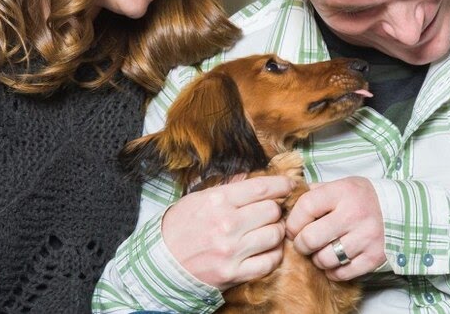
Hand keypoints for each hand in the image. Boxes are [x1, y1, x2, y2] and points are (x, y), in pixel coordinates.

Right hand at [162, 175, 294, 289]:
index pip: (261, 188)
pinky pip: (270, 261)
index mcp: (218, 201)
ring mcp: (231, 250)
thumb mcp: (199, 198)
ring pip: (275, 235)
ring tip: (267, 231)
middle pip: (272, 211)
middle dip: (275, 210)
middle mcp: (227, 224)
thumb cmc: (180, 227)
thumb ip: (227, 188)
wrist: (161, 262)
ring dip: (276, 232)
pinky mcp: (234, 273)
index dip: (281, 185)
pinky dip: (273, 255)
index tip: (289, 185)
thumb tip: (253, 177)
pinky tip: (266, 250)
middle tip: (269, 213)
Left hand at [285, 176, 385, 280]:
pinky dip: (333, 271)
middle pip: (311, 238)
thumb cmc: (363, 197)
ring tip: (322, 251)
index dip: (293, 221)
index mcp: (343, 192)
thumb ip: (317, 192)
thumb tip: (289, 203)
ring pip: (325, 259)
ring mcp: (365, 237)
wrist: (402, 209)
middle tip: (304, 243)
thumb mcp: (342, 184)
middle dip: (301, 244)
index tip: (294, 228)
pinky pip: (342, 272)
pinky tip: (335, 261)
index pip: (306, 207)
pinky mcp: (374, 257)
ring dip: (317, 259)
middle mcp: (354, 214)